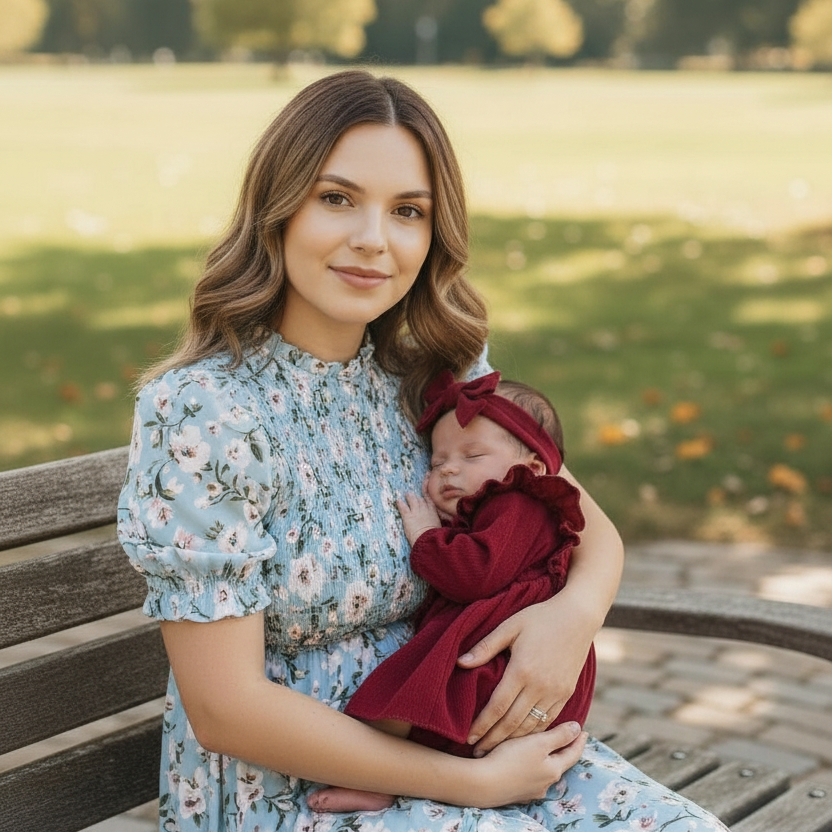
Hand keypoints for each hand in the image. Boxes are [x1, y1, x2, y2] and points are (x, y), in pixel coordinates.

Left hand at [397, 493, 440, 544]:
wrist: (429, 540)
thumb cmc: (435, 536)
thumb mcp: (439, 527)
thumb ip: (436, 521)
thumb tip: (435, 523)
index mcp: (433, 512)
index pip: (428, 499)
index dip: (426, 490)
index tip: (426, 483)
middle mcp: (425, 509)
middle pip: (420, 499)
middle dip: (416, 497)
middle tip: (412, 495)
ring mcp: (416, 511)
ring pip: (412, 500)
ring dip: (409, 497)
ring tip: (406, 494)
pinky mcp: (408, 516)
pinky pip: (403, 507)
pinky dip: (400, 503)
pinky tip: (398, 500)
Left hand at [458, 595, 594, 754]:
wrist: (578, 617)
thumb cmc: (540, 617)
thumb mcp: (510, 626)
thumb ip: (486, 647)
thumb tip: (460, 663)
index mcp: (522, 670)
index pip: (497, 706)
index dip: (482, 725)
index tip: (468, 737)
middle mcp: (539, 686)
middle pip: (512, 723)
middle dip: (493, 740)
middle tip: (477, 752)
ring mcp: (555, 692)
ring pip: (532, 726)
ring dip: (513, 741)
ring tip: (495, 750)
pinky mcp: (567, 693)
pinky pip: (548, 721)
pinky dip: (533, 733)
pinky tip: (522, 738)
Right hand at [471, 722, 586, 807]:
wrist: (483, 783)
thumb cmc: (511, 759)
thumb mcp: (538, 743)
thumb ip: (559, 736)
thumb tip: (578, 729)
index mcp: (554, 770)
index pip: (572, 754)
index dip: (578, 740)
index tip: (584, 730)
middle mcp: (545, 783)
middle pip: (559, 763)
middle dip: (562, 750)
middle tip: (566, 737)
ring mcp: (530, 790)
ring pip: (543, 771)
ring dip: (545, 759)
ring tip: (544, 748)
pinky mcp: (515, 792)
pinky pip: (528, 776)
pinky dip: (530, 767)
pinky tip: (523, 762)